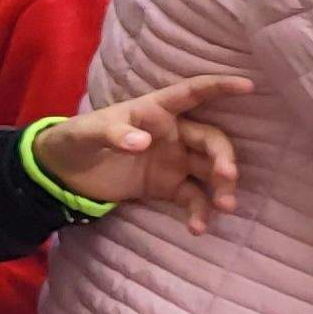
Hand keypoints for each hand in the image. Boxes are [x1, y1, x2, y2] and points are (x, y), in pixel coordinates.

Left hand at [34, 77, 252, 233]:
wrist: (64, 174)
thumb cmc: (76, 139)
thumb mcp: (86, 133)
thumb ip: (112, 134)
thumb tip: (142, 141)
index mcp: (155, 111)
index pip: (191, 94)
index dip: (219, 86)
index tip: (248, 85)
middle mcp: (173, 134)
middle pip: (211, 141)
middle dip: (224, 157)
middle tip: (227, 176)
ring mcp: (174, 161)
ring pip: (210, 171)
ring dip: (222, 187)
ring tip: (225, 206)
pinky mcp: (168, 186)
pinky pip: (193, 198)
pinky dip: (199, 212)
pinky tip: (197, 228)